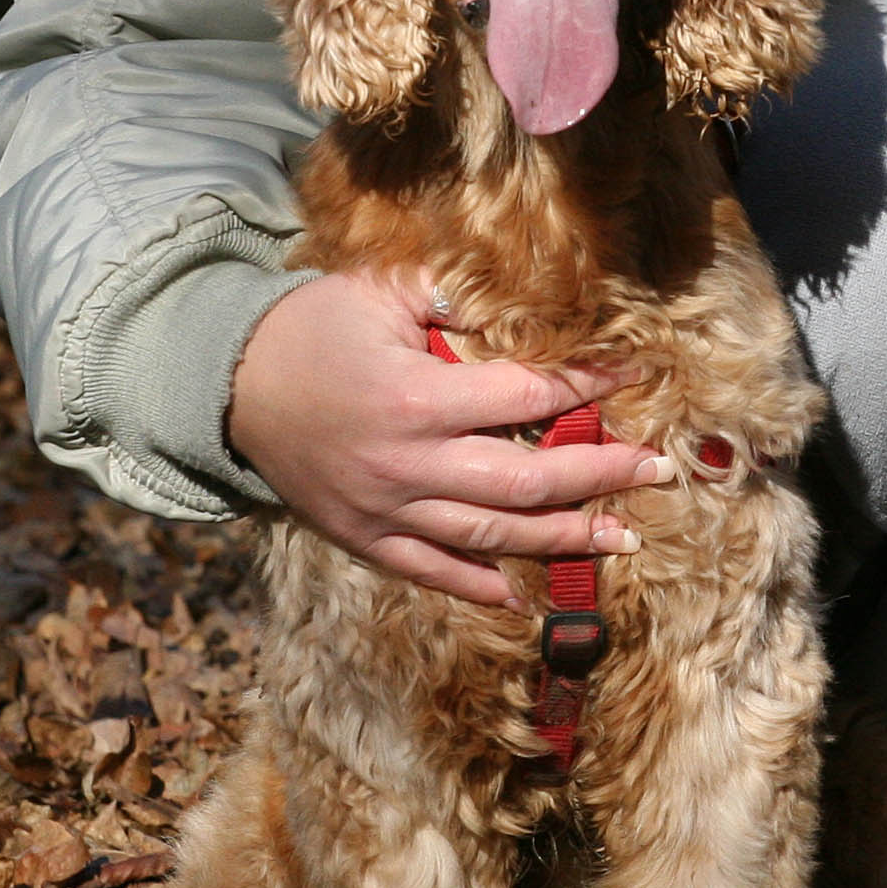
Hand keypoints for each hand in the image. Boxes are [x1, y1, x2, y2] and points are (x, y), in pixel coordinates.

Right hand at [226, 267, 671, 602]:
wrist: (228, 385)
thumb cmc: (312, 327)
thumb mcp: (381, 291)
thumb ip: (453, 296)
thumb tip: (525, 299)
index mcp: (419, 396)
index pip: (527, 395)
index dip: (586, 386)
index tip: (634, 376)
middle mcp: (410, 463)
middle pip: (528, 481)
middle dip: (602, 475)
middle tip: (658, 471)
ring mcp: (387, 510)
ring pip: (493, 536)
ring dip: (564, 538)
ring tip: (622, 536)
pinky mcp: (365, 538)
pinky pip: (432, 570)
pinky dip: (479, 586)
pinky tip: (525, 595)